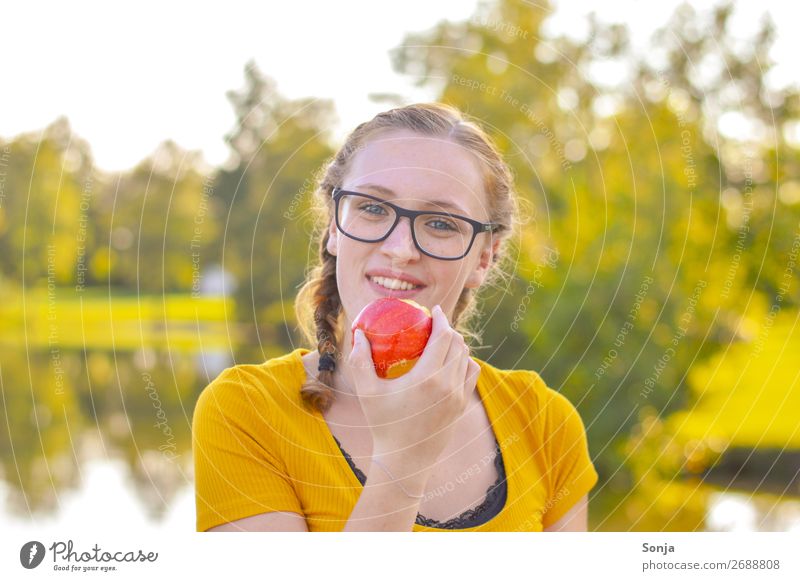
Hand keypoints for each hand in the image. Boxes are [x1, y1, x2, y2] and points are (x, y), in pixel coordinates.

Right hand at [346, 304, 480, 477]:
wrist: (404, 461)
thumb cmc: (383, 425)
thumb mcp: (367, 392)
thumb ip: (360, 360)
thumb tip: (358, 333)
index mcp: (428, 378)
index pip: (444, 337)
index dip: (442, 319)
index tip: (433, 311)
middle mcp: (448, 385)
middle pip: (459, 344)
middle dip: (449, 329)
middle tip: (435, 324)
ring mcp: (459, 397)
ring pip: (467, 358)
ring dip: (457, 345)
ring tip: (442, 342)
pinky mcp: (462, 407)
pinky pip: (470, 375)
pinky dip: (464, 363)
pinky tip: (450, 362)